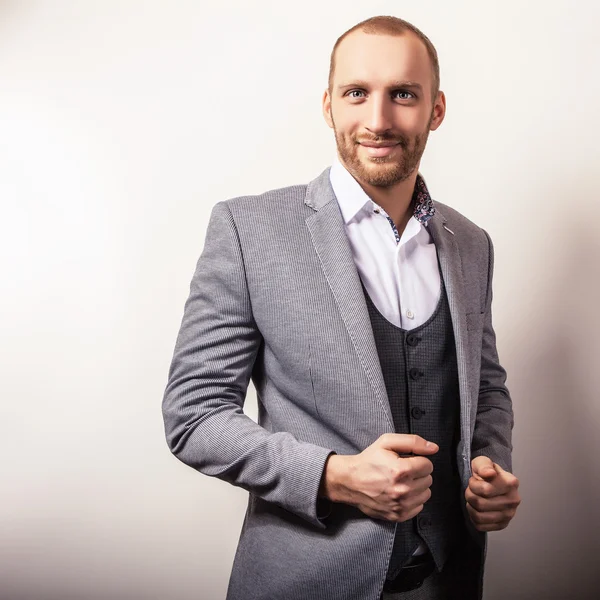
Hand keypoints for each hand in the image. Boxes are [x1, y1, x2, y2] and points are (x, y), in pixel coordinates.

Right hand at [320, 433, 437, 521]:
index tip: (407, 461)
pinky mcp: (398, 516)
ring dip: (416, 486)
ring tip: (401, 482)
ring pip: (426, 494)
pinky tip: (400, 493)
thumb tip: (433, 448)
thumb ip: (413, 442)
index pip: (428, 465)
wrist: (350, 481)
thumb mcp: (386, 442)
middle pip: (428, 480)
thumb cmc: (368, 461)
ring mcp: (401, 505)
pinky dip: (412, 500)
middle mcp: (402, 490)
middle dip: (417, 473)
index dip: (418, 460)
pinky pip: (419, 507)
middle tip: (402, 471)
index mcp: (401, 470)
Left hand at [465, 456, 520, 531]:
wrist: (493, 482)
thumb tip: (489, 473)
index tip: (473, 480)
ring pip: (479, 517)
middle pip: (480, 504)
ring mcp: (509, 514)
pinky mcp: (503, 524)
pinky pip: (481, 526)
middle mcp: (513, 500)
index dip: (473, 485)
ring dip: (470, 507)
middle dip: (469, 495)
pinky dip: (473, 518)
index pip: (485, 490)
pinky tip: (476, 509)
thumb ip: (484, 465)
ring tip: (473, 499)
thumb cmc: (486, 471)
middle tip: (471, 490)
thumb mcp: (482, 462)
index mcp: (511, 483)